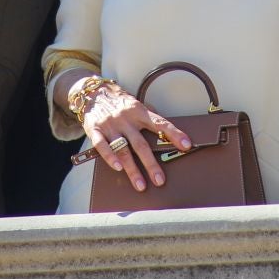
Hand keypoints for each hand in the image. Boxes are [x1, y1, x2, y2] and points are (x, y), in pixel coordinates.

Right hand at [75, 81, 191, 193]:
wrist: (93, 93)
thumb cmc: (119, 103)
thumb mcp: (136, 105)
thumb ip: (149, 117)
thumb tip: (167, 132)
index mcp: (139, 111)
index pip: (160, 124)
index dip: (174, 134)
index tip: (186, 145)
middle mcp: (126, 119)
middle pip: (141, 144)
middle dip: (151, 164)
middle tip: (160, 180)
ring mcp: (110, 125)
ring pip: (122, 149)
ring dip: (132, 169)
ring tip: (141, 185)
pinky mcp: (94, 129)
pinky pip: (101, 145)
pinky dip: (109, 157)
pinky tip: (118, 168)